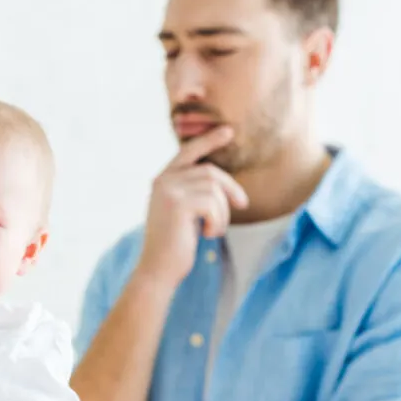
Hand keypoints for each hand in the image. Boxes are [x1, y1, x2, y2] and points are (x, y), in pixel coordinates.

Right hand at [139, 125, 248, 287]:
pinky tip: (207, 235)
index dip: (209, 140)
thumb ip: (191, 192)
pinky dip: (218, 221)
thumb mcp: (182, 213)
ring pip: (214, 189)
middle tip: (243, 204)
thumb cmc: (174, 246)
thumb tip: (219, 180)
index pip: (188, 152)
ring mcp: (169, 191)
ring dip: (223, 212)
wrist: (158, 270)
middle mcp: (163, 181)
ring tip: (213, 230)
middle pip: (209, 171)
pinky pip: (213, 203)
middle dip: (231, 188)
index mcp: (162, 181)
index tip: (229, 131)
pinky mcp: (178, 204)